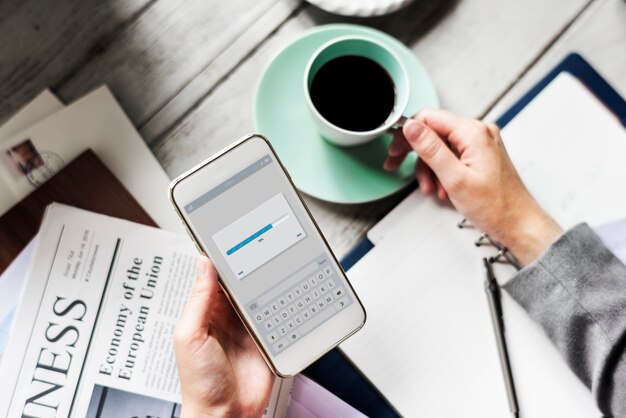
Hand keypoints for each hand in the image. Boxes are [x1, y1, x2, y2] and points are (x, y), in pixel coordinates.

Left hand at [174, 256, 273, 417]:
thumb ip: (198, 300)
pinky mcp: (267, 337)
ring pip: (259, 294)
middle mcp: (227, 317)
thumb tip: (203, 265)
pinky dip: (281, 303)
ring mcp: (248, 327)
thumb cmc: (200, 384)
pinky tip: (285, 290)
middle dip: (248, 267)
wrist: (226, 415)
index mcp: (204, 313)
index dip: (220, 259)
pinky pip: (275, 314)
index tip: (229, 238)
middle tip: (259, 246)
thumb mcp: (189, 336)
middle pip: (240, 283)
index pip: (213, 277)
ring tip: (274, 263)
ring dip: (266, 283)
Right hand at [384, 109, 561, 264]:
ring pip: (441, 147)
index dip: (407, 134)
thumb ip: (431, 149)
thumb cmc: (496, 206)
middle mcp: (479, 133)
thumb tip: (412, 127)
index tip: (395, 150)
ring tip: (430, 189)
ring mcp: (480, 144)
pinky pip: (452, 156)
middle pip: (434, 132)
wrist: (518, 224)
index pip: (430, 118)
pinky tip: (442, 189)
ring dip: (429, 168)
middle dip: (415, 153)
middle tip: (396, 164)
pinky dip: (442, 172)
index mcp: (474, 132)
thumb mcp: (454, 178)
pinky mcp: (480, 156)